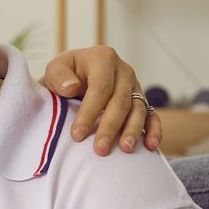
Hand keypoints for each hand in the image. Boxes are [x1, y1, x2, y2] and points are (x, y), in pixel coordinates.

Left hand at [41, 46, 163, 154]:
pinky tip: (150, 146)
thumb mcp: (55, 70)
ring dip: (132, 131)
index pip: (100, 87)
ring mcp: (135, 86)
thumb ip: (59, 76)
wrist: (75, 79)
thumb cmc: (64, 76)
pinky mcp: (142, 101)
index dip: (89, 112)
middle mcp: (124, 71)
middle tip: (100, 149)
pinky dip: (153, 130)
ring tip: (125, 149)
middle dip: (110, 127)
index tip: (77, 135)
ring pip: (138, 109)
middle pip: (120, 101)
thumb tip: (71, 88)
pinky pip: (152, 115)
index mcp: (103, 58)